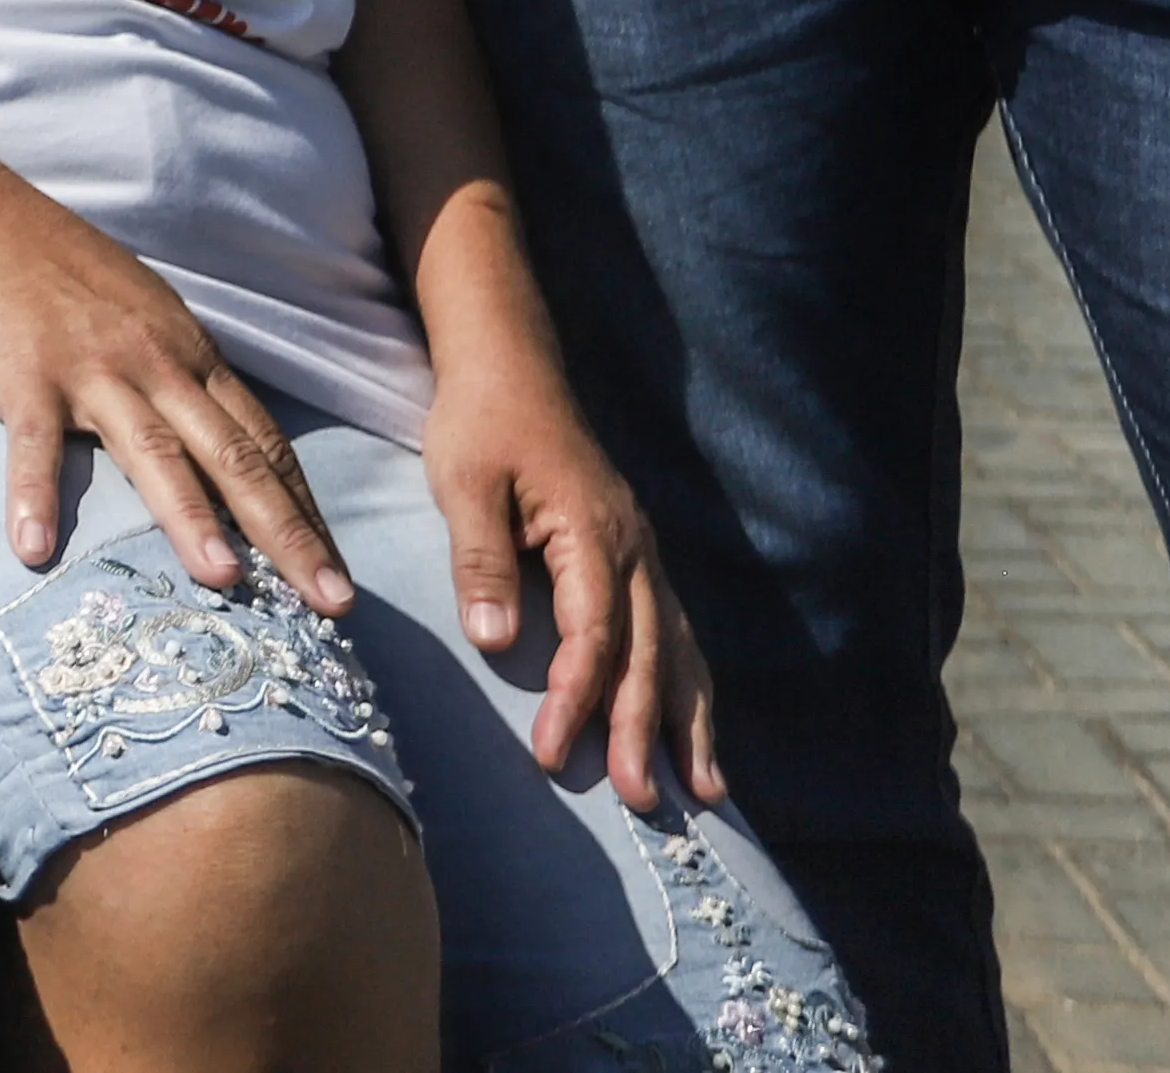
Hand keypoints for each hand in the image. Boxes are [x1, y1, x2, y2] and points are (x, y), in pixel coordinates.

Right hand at [0, 190, 351, 606]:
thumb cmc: (65, 274)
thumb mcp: (148, 317)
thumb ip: (184, 380)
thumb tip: (224, 444)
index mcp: (191, 358)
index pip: (264, 444)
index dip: (305, 512)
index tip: (336, 576)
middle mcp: (157, 366)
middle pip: (233, 459)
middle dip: (287, 534)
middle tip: (331, 603)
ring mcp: (92, 371)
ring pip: (154, 452)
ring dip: (191, 518)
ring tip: (223, 580)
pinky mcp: (26, 376)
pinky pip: (34, 445)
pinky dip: (34, 497)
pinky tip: (33, 550)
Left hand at [417, 350, 718, 808]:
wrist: (510, 366)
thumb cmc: (480, 423)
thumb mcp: (464, 481)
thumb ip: (481, 559)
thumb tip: (494, 640)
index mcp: (592, 530)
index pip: (592, 631)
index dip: (576, 697)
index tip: (552, 753)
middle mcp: (633, 547)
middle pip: (647, 652)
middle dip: (643, 730)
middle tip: (642, 802)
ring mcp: (643, 552)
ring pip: (678, 647)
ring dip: (688, 719)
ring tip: (705, 791)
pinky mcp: (637, 557)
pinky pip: (675, 631)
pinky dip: (687, 684)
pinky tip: (694, 727)